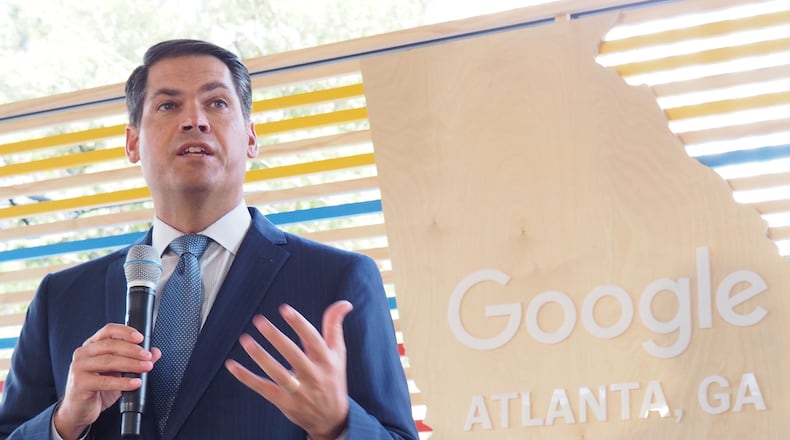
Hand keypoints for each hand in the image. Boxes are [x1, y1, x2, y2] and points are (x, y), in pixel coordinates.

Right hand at [54, 324, 160, 439]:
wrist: (79, 410)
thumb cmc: (97, 388)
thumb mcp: (118, 372)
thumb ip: (135, 360)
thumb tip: (155, 352)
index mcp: (92, 345)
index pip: (108, 330)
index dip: (125, 332)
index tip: (141, 338)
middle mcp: (83, 353)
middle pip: (110, 345)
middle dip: (132, 350)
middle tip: (147, 356)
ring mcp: (79, 368)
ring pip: (109, 361)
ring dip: (131, 363)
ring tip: (145, 367)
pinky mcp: (80, 383)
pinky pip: (105, 381)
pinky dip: (123, 382)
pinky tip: (135, 383)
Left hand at [225, 300, 352, 439]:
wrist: (332, 418)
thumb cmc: (333, 379)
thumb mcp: (338, 353)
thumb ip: (335, 327)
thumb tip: (344, 303)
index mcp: (326, 360)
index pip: (313, 339)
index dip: (299, 324)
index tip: (284, 309)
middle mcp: (313, 374)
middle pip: (293, 354)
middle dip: (276, 337)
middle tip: (259, 321)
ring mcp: (299, 390)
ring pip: (277, 373)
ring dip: (260, 356)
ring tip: (246, 340)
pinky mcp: (285, 402)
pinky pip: (263, 388)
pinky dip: (247, 377)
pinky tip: (233, 365)